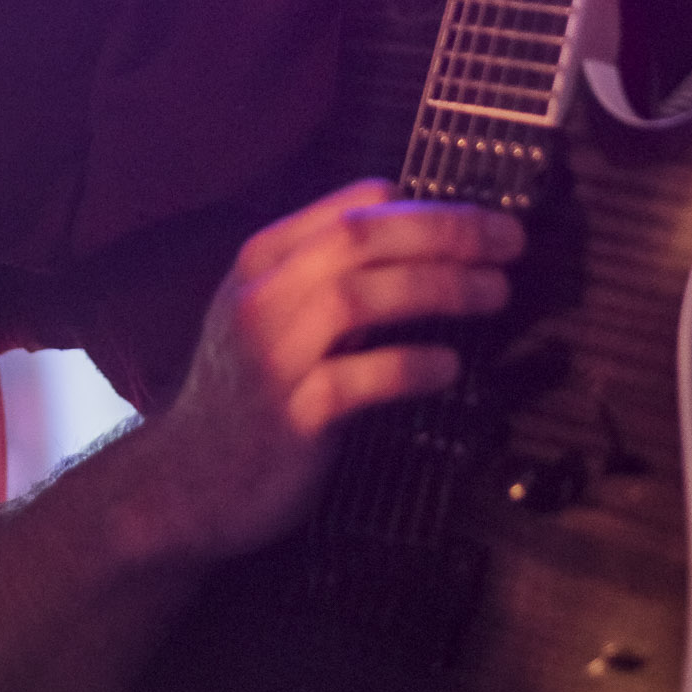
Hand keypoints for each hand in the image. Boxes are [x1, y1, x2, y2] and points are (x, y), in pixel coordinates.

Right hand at [148, 178, 523, 560]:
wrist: (182, 484)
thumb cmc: (243, 393)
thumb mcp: (267, 312)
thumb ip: (322, 270)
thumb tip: (412, 228)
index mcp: (261, 261)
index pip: (349, 209)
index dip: (426, 208)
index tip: (484, 219)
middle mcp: (261, 298)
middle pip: (358, 240)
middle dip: (444, 233)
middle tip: (509, 243)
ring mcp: (271, 358)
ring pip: (357, 298)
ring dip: (437, 289)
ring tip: (495, 295)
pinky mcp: (289, 420)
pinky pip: (354, 381)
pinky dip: (408, 366)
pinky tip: (449, 366)